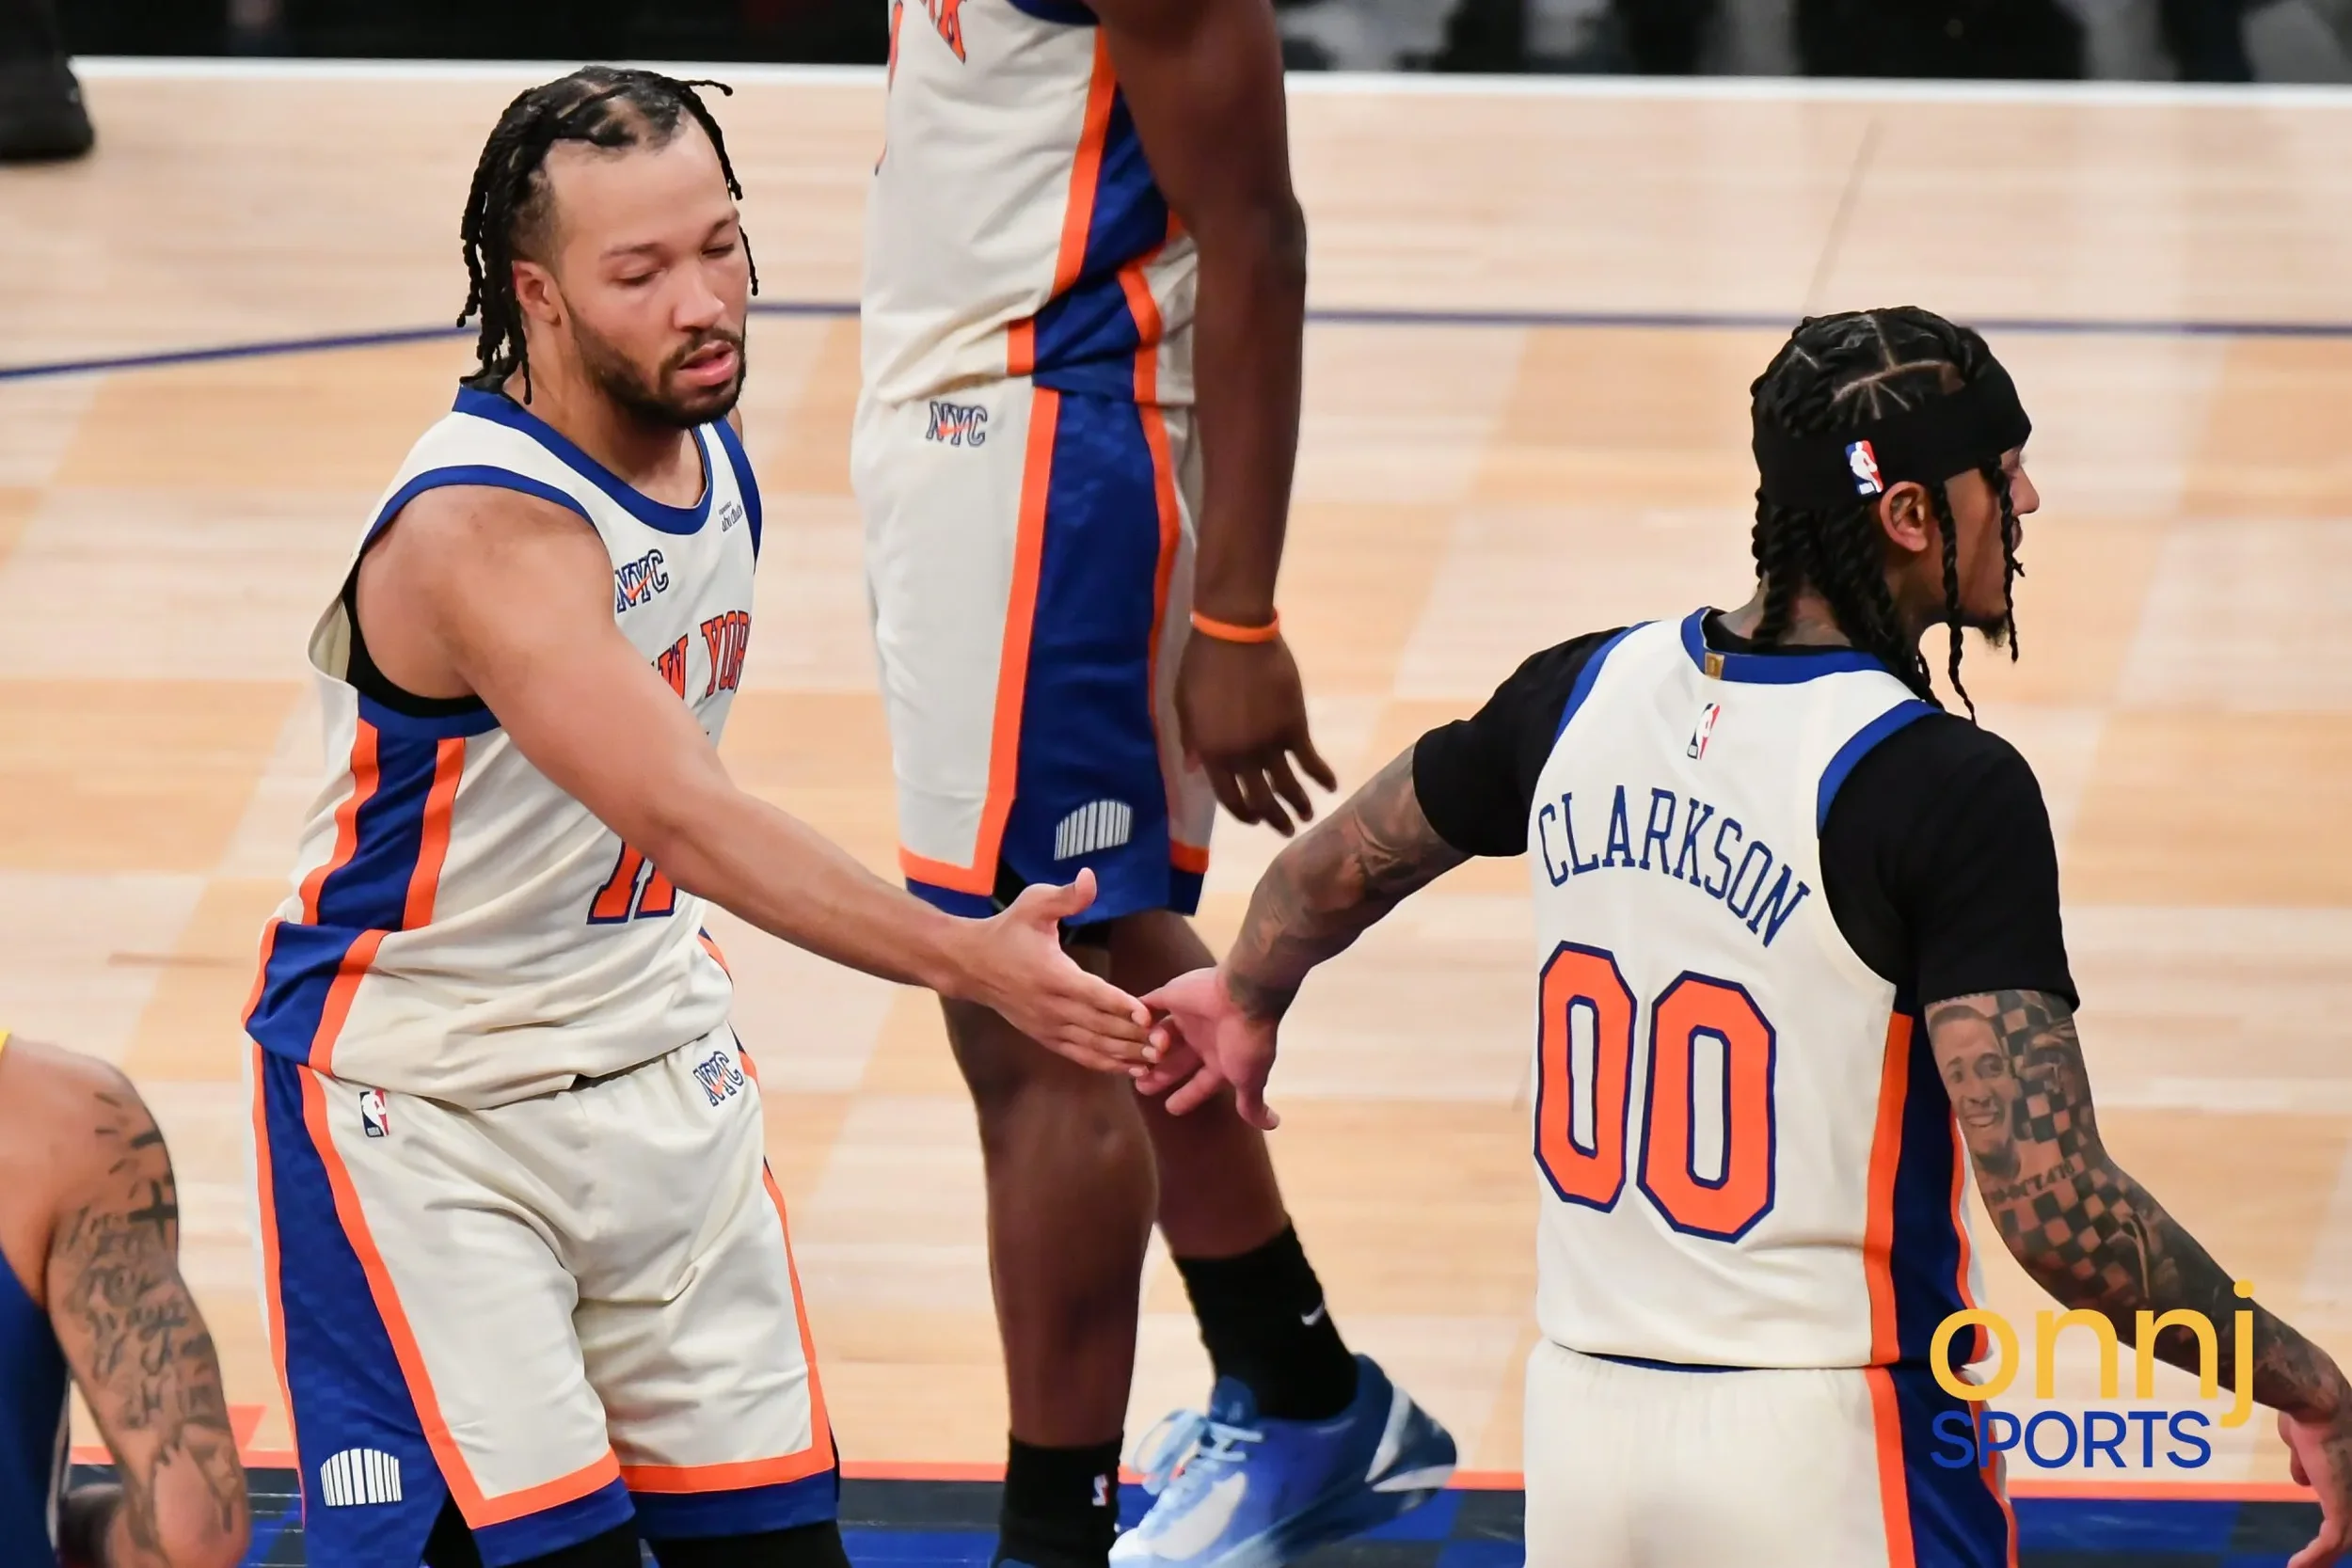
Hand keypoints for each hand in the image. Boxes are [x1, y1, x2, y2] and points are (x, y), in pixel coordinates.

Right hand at [956, 870, 1152, 1071]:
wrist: (971, 963)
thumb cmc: (1007, 929)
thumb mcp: (1033, 903)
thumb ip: (1066, 896)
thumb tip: (1089, 877)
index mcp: (1052, 974)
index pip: (1091, 993)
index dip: (1119, 1004)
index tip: (1147, 1014)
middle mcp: (1050, 1006)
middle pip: (1098, 1026)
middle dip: (1132, 1036)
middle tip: (1166, 1043)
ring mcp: (1047, 1026)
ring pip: (1092, 1046)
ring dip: (1124, 1055)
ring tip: (1156, 1060)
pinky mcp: (1045, 1037)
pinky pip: (1079, 1055)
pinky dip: (1105, 1064)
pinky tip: (1131, 1069)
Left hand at [1140, 966, 1280, 1127]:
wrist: (1244, 994)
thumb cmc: (1247, 1040)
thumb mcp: (1248, 1078)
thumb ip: (1251, 1103)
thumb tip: (1272, 1125)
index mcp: (1221, 1058)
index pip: (1201, 1082)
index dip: (1187, 1095)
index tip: (1170, 1108)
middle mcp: (1203, 1037)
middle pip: (1175, 1060)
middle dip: (1159, 1074)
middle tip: (1140, 1086)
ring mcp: (1187, 1015)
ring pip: (1160, 1035)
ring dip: (1150, 1048)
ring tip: (1147, 1058)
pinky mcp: (1171, 995)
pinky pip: (1147, 1006)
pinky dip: (1138, 1017)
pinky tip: (1133, 1029)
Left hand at [1175, 630, 1334, 834]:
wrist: (1235, 635)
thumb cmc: (1202, 666)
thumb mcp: (1184, 706)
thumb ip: (1191, 741)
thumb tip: (1193, 769)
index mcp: (1212, 754)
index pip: (1228, 798)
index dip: (1243, 814)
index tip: (1254, 820)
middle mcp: (1242, 758)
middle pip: (1261, 800)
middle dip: (1274, 819)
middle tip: (1286, 830)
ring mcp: (1270, 745)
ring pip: (1288, 786)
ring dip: (1300, 805)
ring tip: (1309, 815)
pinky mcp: (1295, 727)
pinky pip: (1310, 760)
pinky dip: (1321, 776)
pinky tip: (1331, 785)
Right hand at [2282, 1400, 2351, 1567]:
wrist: (2317, 1402)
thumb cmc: (2309, 1410)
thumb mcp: (2303, 1441)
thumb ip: (2305, 1463)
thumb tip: (2302, 1480)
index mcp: (2351, 1470)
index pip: (2348, 1499)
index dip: (2340, 1514)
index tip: (2323, 1532)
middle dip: (2336, 1543)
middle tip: (2318, 1558)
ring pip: (2346, 1539)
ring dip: (2323, 1558)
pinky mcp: (2345, 1508)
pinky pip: (2331, 1542)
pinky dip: (2313, 1557)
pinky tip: (2294, 1566)